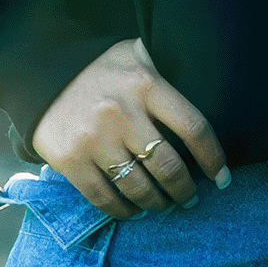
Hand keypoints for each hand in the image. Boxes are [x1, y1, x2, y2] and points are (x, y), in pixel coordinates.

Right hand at [31, 39, 229, 216]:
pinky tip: (133, 211)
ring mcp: (95, 139)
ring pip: (137, 186)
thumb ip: (167, 75)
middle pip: (167, 165)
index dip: (212, 157)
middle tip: (191, 199)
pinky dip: (122, 210)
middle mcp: (123, 114)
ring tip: (165, 206)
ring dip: (156, 203)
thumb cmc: (104, 67)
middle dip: (185, 190)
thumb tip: (208, 87)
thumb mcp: (139, 55)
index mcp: (148, 86)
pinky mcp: (69, 160)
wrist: (45, 72)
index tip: (222, 177)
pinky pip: (102, 196)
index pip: (193, 127)